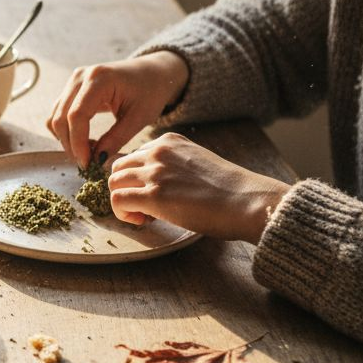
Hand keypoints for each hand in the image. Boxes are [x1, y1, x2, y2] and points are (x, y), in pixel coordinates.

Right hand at [46, 51, 189, 167]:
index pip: (77, 115)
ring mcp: (73, 81)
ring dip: (66, 139)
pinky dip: (66, 131)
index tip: (87, 164)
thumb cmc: (150, 92)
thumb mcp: (139, 118)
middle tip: (87, 164)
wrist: (152, 73)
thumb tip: (97, 161)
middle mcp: (80, 76)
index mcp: (99, 79)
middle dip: (70, 145)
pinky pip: (59, 113)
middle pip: (61, 117)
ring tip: (88, 152)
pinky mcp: (71, 88)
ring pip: (55, 117)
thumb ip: (117, 138)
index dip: (78, 143)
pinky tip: (84, 140)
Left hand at [107, 132, 290, 242]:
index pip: (133, 156)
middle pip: (117, 167)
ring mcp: (155, 171)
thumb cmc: (230, 191)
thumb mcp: (197, 164)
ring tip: (145, 215)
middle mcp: (158, 151)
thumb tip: (156, 185)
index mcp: (169, 142)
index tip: (151, 194)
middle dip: (125, 188)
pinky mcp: (153, 194)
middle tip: (144, 207)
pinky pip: (116, 200)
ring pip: (113, 183)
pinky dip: (122, 213)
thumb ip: (174, 167)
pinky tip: (141, 220)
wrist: (248, 201)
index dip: (136, 178)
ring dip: (122, 202)